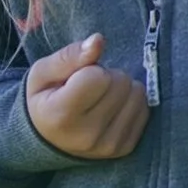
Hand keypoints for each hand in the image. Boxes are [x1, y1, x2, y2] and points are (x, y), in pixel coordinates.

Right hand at [26, 34, 148, 160]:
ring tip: (100, 98)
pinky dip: (131, 103)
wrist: (48, 139)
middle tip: (89, 89)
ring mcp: (108, 145)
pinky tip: (112, 109)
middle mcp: (86, 135)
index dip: (90, 70)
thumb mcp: (43, 73)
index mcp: (61, 116)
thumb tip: (98, 40)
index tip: (77, 79)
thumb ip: (70, 55)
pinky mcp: (125, 148)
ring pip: (138, 94)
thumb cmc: (45, 99)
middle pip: (120, 83)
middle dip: (107, 77)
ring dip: (122, 89)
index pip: (97, 76)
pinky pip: (145, 110)